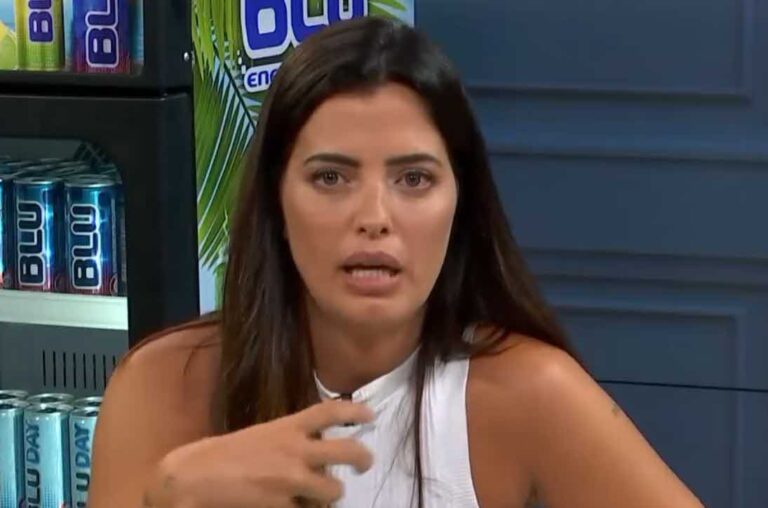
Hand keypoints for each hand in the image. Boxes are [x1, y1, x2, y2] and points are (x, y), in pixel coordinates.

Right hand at [146, 400, 373, 507]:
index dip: (355, 412)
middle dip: (363, 458)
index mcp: (288, 427)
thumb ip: (292, 440)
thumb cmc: (226, 454)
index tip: (371, 415)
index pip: (330, 411)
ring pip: (333, 489)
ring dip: (331, 495)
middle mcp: (295, 450)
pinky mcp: (282, 506)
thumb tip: (318, 453)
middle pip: (346, 451)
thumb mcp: (263, 435)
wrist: (195, 477)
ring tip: (322, 495)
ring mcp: (291, 480)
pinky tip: (297, 506)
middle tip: (365, 464)